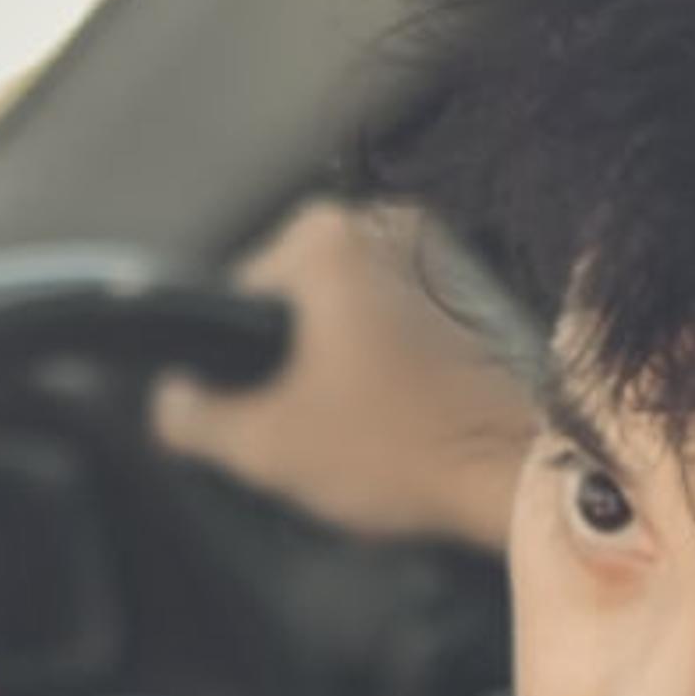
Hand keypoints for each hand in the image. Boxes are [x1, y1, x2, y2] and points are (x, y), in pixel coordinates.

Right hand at [154, 197, 537, 551]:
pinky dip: (395, 377)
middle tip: (318, 438)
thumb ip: (191, 416)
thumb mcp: (261, 445)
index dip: (233, 373)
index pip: (233, 301)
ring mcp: (440, 253)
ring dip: (346, 378)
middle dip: (296, 375)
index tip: (261, 418)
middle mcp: (383, 222)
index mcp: (323, 237)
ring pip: (352, 324)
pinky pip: (404, 333)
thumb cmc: (401, 449)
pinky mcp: (479, 293)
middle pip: (297, 311)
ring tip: (370, 437)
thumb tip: (171, 402)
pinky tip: (408, 427)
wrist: (523, 473)